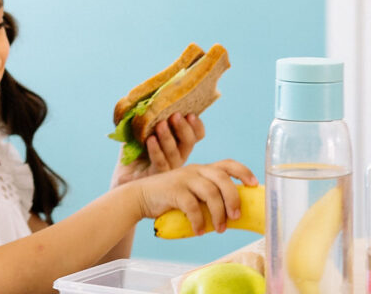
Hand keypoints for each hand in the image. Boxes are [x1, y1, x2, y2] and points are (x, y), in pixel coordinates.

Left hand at [110, 113, 204, 187]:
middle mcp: (178, 156)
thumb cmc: (132, 155)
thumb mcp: (138, 132)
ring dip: (168, 137)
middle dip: (184, 128)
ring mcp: (170, 168)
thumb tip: (141, 100)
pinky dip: (156, 150)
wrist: (122, 179)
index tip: (191, 114)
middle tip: (175, 116)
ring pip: (175, 152)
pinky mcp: (157, 177)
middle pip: (189, 142)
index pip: (197, 135)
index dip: (197, 125)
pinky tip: (150, 139)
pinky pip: (160, 163)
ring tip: (160, 124)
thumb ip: (143, 118)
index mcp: (178, 144)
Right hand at [135, 159, 257, 234]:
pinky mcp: (174, 191)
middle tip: (236, 217)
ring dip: (218, 214)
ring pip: (210, 193)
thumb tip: (234, 214)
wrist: (140, 197)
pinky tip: (199, 231)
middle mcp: (195, 170)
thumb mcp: (191, 191)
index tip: (254, 184)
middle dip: (233, 199)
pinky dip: (198, 221)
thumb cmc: (170, 198)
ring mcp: (184, 179)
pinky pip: (192, 207)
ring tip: (220, 229)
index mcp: (202, 169)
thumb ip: (208, 196)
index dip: (243, 172)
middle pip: (222, 179)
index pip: (227, 164)